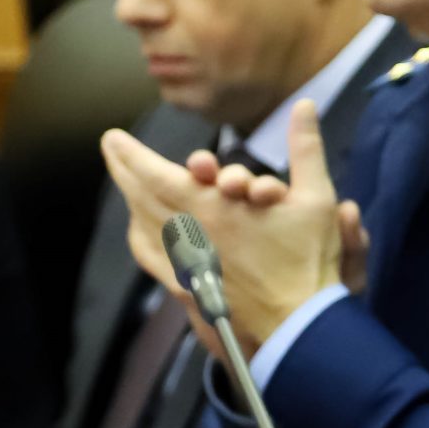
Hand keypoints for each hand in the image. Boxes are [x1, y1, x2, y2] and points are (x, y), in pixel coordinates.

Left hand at [100, 100, 347, 351]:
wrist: (299, 323)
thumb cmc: (308, 260)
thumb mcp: (317, 197)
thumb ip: (306, 147)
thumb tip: (304, 105)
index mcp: (215, 208)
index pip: (158, 175)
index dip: (132, 155)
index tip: (113, 138)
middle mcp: (192, 234)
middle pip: (142, 197)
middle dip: (124, 170)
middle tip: (111, 150)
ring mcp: (186, 262)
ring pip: (144, 224)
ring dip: (131, 199)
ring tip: (126, 182)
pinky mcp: (188, 286)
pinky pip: (152, 257)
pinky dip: (140, 237)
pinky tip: (138, 228)